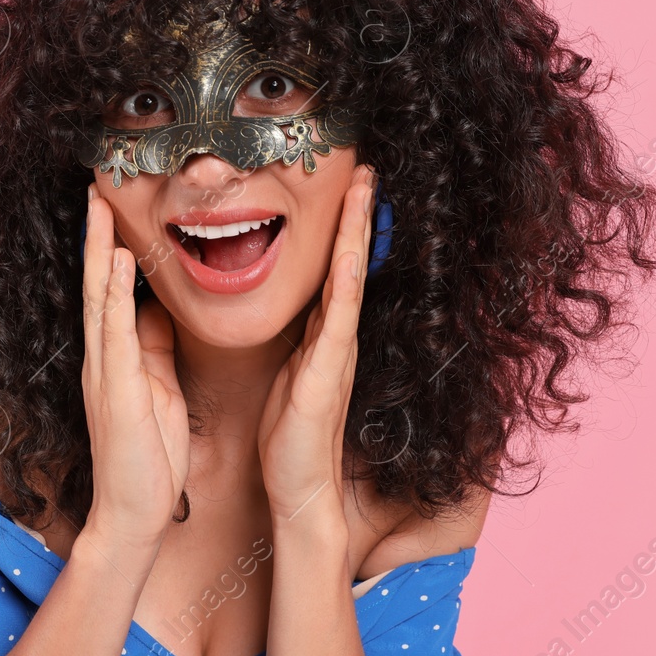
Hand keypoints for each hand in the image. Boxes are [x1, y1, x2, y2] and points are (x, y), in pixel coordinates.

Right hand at [80, 183, 191, 551]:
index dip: (108, 247)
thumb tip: (157, 310)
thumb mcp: (156, 389)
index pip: (109, 291)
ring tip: (99, 205)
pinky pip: (112, 330)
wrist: (134, 512)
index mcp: (115, 357)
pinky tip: (114, 260)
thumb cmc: (149, 456)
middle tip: (95, 186)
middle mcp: (102, 357)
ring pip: (97, 297)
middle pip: (94, 283)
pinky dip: (111, 292)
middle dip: (95, 234)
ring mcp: (104, 370)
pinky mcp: (115, 387)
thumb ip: (153, 348)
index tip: (112, 206)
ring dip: (97, 249)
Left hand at [258, 164, 374, 522]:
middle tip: (366, 167)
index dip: (343, 226)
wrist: (298, 488)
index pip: (335, 269)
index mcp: (324, 336)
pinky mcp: (325, 376)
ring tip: (365, 188)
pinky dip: (345, 284)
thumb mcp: (288, 372)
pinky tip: (349, 254)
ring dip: (357, 233)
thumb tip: (291, 309)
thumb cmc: (290, 435)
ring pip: (349, 279)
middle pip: (351, 262)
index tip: (348, 184)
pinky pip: (338, 321)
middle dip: (358, 214)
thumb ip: (295, 340)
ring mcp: (336, 354)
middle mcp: (337, 337)